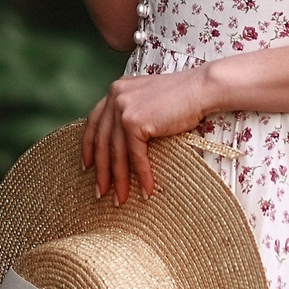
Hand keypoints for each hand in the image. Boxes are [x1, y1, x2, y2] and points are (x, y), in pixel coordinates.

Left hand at [81, 65, 219, 201]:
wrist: (201, 89)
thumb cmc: (182, 98)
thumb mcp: (149, 100)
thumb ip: (133, 112)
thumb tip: (124, 142)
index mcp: (116, 90)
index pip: (94, 122)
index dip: (89, 146)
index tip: (87, 166)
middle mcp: (114, 96)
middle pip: (102, 141)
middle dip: (101, 171)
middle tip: (101, 192)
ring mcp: (122, 108)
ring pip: (117, 153)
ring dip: (119, 180)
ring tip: (120, 199)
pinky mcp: (134, 121)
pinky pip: (135, 155)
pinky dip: (141, 176)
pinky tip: (146, 191)